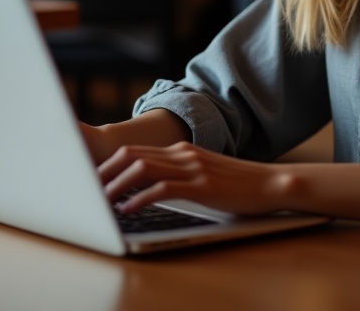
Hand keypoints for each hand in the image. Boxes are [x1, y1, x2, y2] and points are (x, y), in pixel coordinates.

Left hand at [99, 142, 295, 216]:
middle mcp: (183, 153)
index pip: (136, 151)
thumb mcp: (204, 176)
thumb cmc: (238, 186)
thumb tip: (147, 191)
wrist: (272, 183)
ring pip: (142, 169)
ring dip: (117, 186)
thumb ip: (179, 177)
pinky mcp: (202, 186)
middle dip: (105, 173)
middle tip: (87, 191)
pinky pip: (163, 188)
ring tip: (101, 202)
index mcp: (182, 150)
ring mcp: (193, 168)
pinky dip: (140, 198)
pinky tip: (129, 210)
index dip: (110, 165)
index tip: (93, 181)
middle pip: (133, 156)